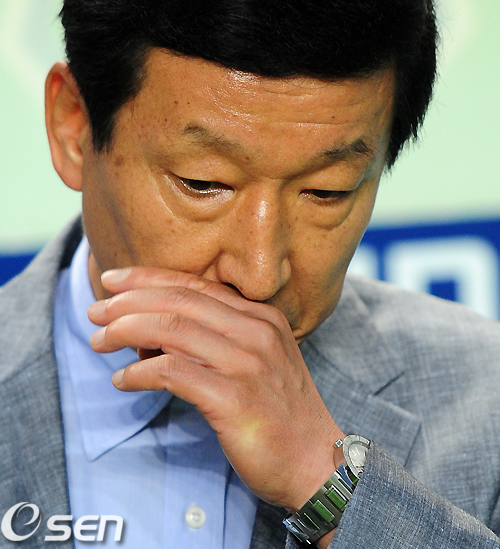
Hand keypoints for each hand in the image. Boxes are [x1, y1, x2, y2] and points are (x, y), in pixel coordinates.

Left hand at [88, 267, 344, 512]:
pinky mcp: (234, 399)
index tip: (114, 280)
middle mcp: (256, 331)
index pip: (195, 285)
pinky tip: (122, 380)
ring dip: (126, 331)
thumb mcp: (257, 360)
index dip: (147, 278)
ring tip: (99, 341)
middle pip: (178, 300)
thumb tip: (151, 335)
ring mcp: (247, 364)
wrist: (316, 461)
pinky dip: (139, 373)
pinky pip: (172, 373)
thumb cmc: (279, 412)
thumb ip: (215, 339)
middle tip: (95, 312)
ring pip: (171, 328)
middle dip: (128, 301)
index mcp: (261, 316)